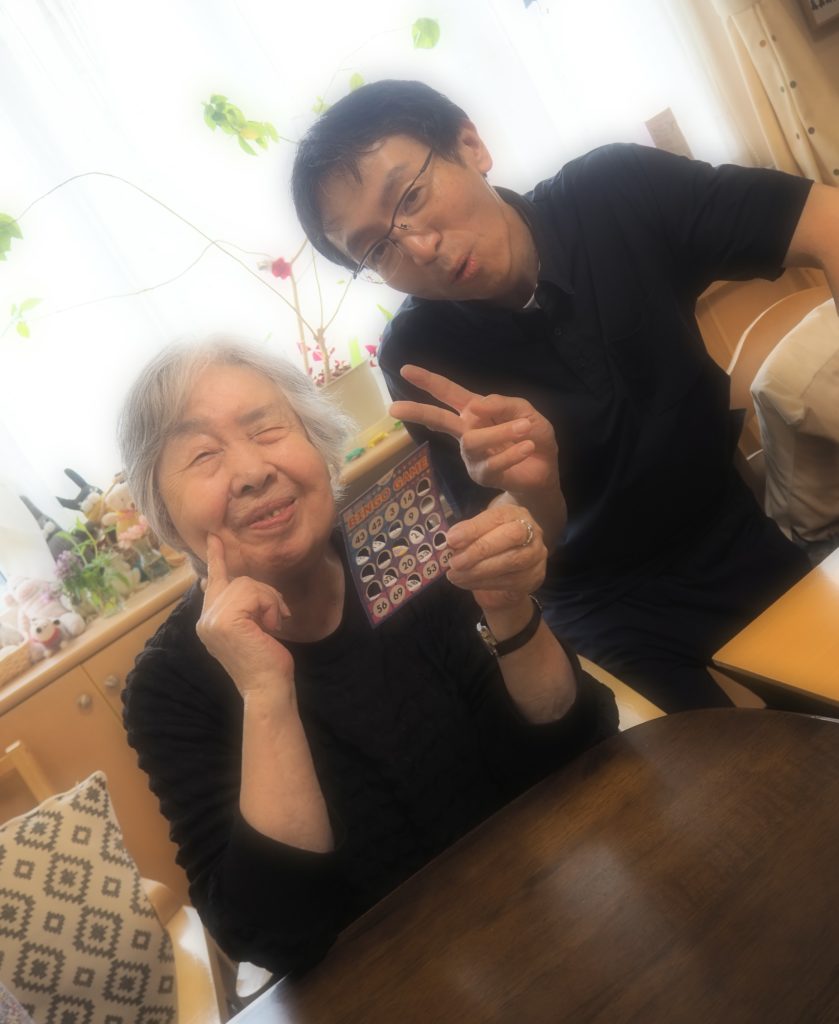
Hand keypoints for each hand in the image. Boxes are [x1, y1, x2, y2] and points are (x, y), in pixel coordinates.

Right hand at [196, 534, 293, 699]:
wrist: (268, 688)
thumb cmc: (266, 660)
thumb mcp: (252, 626)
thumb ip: (242, 604)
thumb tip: (237, 582)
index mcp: (209, 620)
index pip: (213, 581)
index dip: (215, 557)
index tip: (214, 537)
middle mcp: (204, 619)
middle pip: (238, 579)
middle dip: (265, 594)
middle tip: (274, 620)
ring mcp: (211, 620)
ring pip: (247, 583)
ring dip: (269, 602)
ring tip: (271, 626)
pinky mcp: (224, 620)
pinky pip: (252, 592)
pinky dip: (269, 606)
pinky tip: (270, 627)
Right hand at [390, 364, 559, 499]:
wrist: (545, 471)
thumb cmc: (532, 438)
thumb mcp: (526, 412)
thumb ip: (504, 404)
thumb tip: (475, 406)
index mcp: (475, 412)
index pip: (448, 393)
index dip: (428, 381)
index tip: (406, 370)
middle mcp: (467, 432)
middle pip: (438, 419)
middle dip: (417, 412)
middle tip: (394, 408)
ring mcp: (471, 456)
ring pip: (473, 440)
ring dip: (500, 432)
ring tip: (525, 429)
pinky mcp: (482, 475)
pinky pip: (492, 462)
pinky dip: (512, 453)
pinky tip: (526, 447)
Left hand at [445, 505, 545, 612]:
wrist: (509, 571)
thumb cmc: (491, 544)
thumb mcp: (480, 533)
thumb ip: (468, 533)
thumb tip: (451, 540)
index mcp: (515, 514)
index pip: (497, 517)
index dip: (474, 528)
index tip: (452, 539)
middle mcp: (532, 532)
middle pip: (511, 536)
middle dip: (480, 549)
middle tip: (455, 562)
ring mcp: (536, 555)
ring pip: (510, 562)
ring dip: (478, 571)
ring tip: (455, 575)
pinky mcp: (534, 577)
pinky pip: (508, 581)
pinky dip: (482, 583)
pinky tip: (465, 582)